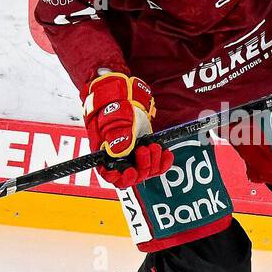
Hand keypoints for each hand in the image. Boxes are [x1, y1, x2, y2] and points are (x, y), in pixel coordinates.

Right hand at [81, 72, 174, 187]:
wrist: (123, 93)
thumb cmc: (112, 103)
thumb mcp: (113, 116)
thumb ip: (116, 134)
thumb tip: (119, 151)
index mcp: (105, 153)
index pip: (109, 175)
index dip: (119, 178)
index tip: (130, 171)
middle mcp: (119, 157)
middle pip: (131, 176)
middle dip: (142, 166)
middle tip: (145, 149)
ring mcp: (133, 155)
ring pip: (146, 171)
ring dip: (153, 162)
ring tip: (154, 146)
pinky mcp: (146, 149)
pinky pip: (157, 164)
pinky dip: (164, 161)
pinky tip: (166, 153)